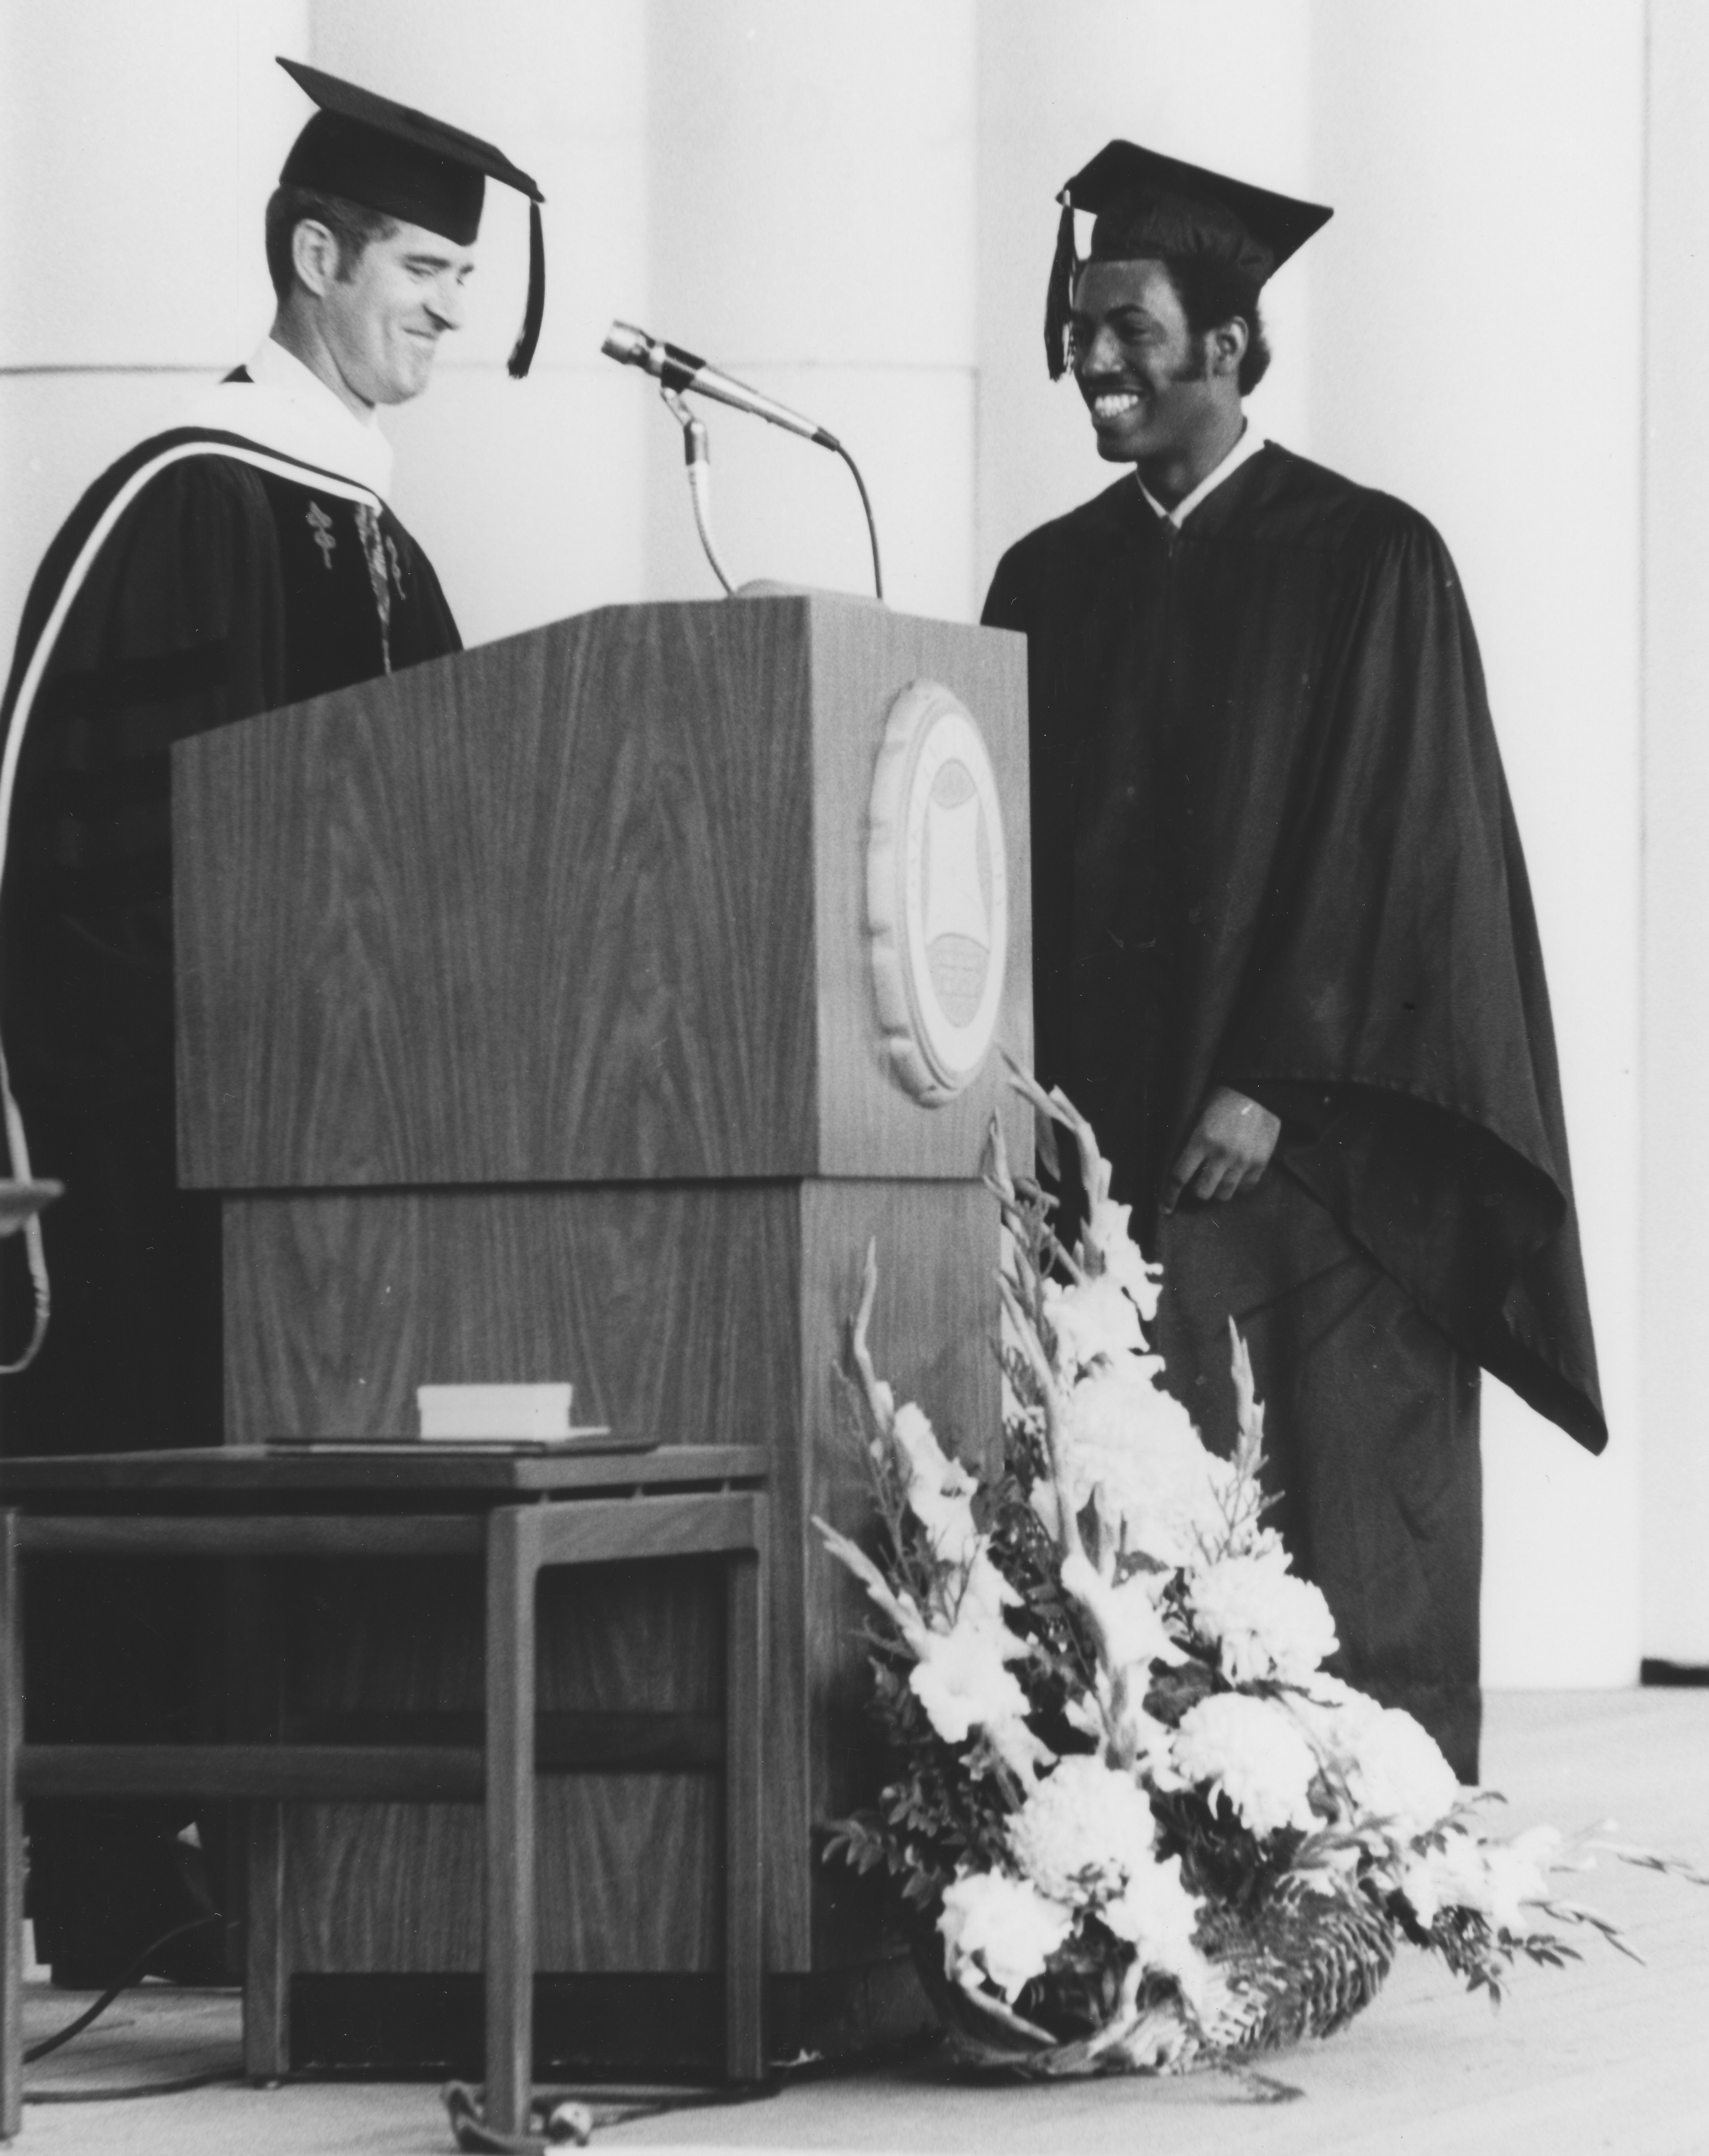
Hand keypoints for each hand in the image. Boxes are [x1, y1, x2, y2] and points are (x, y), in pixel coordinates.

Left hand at [1163, 1087, 1280, 1209]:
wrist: (1259, 1091)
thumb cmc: (1223, 1099)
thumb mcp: (1198, 1114)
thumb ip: (1189, 1140)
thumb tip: (1178, 1165)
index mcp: (1202, 1140)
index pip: (1179, 1176)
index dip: (1170, 1195)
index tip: (1166, 1207)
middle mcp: (1222, 1154)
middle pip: (1202, 1192)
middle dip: (1197, 1190)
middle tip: (1199, 1180)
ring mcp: (1243, 1160)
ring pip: (1224, 1194)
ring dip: (1217, 1189)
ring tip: (1218, 1177)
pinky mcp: (1260, 1163)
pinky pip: (1245, 1188)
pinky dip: (1237, 1185)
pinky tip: (1235, 1174)